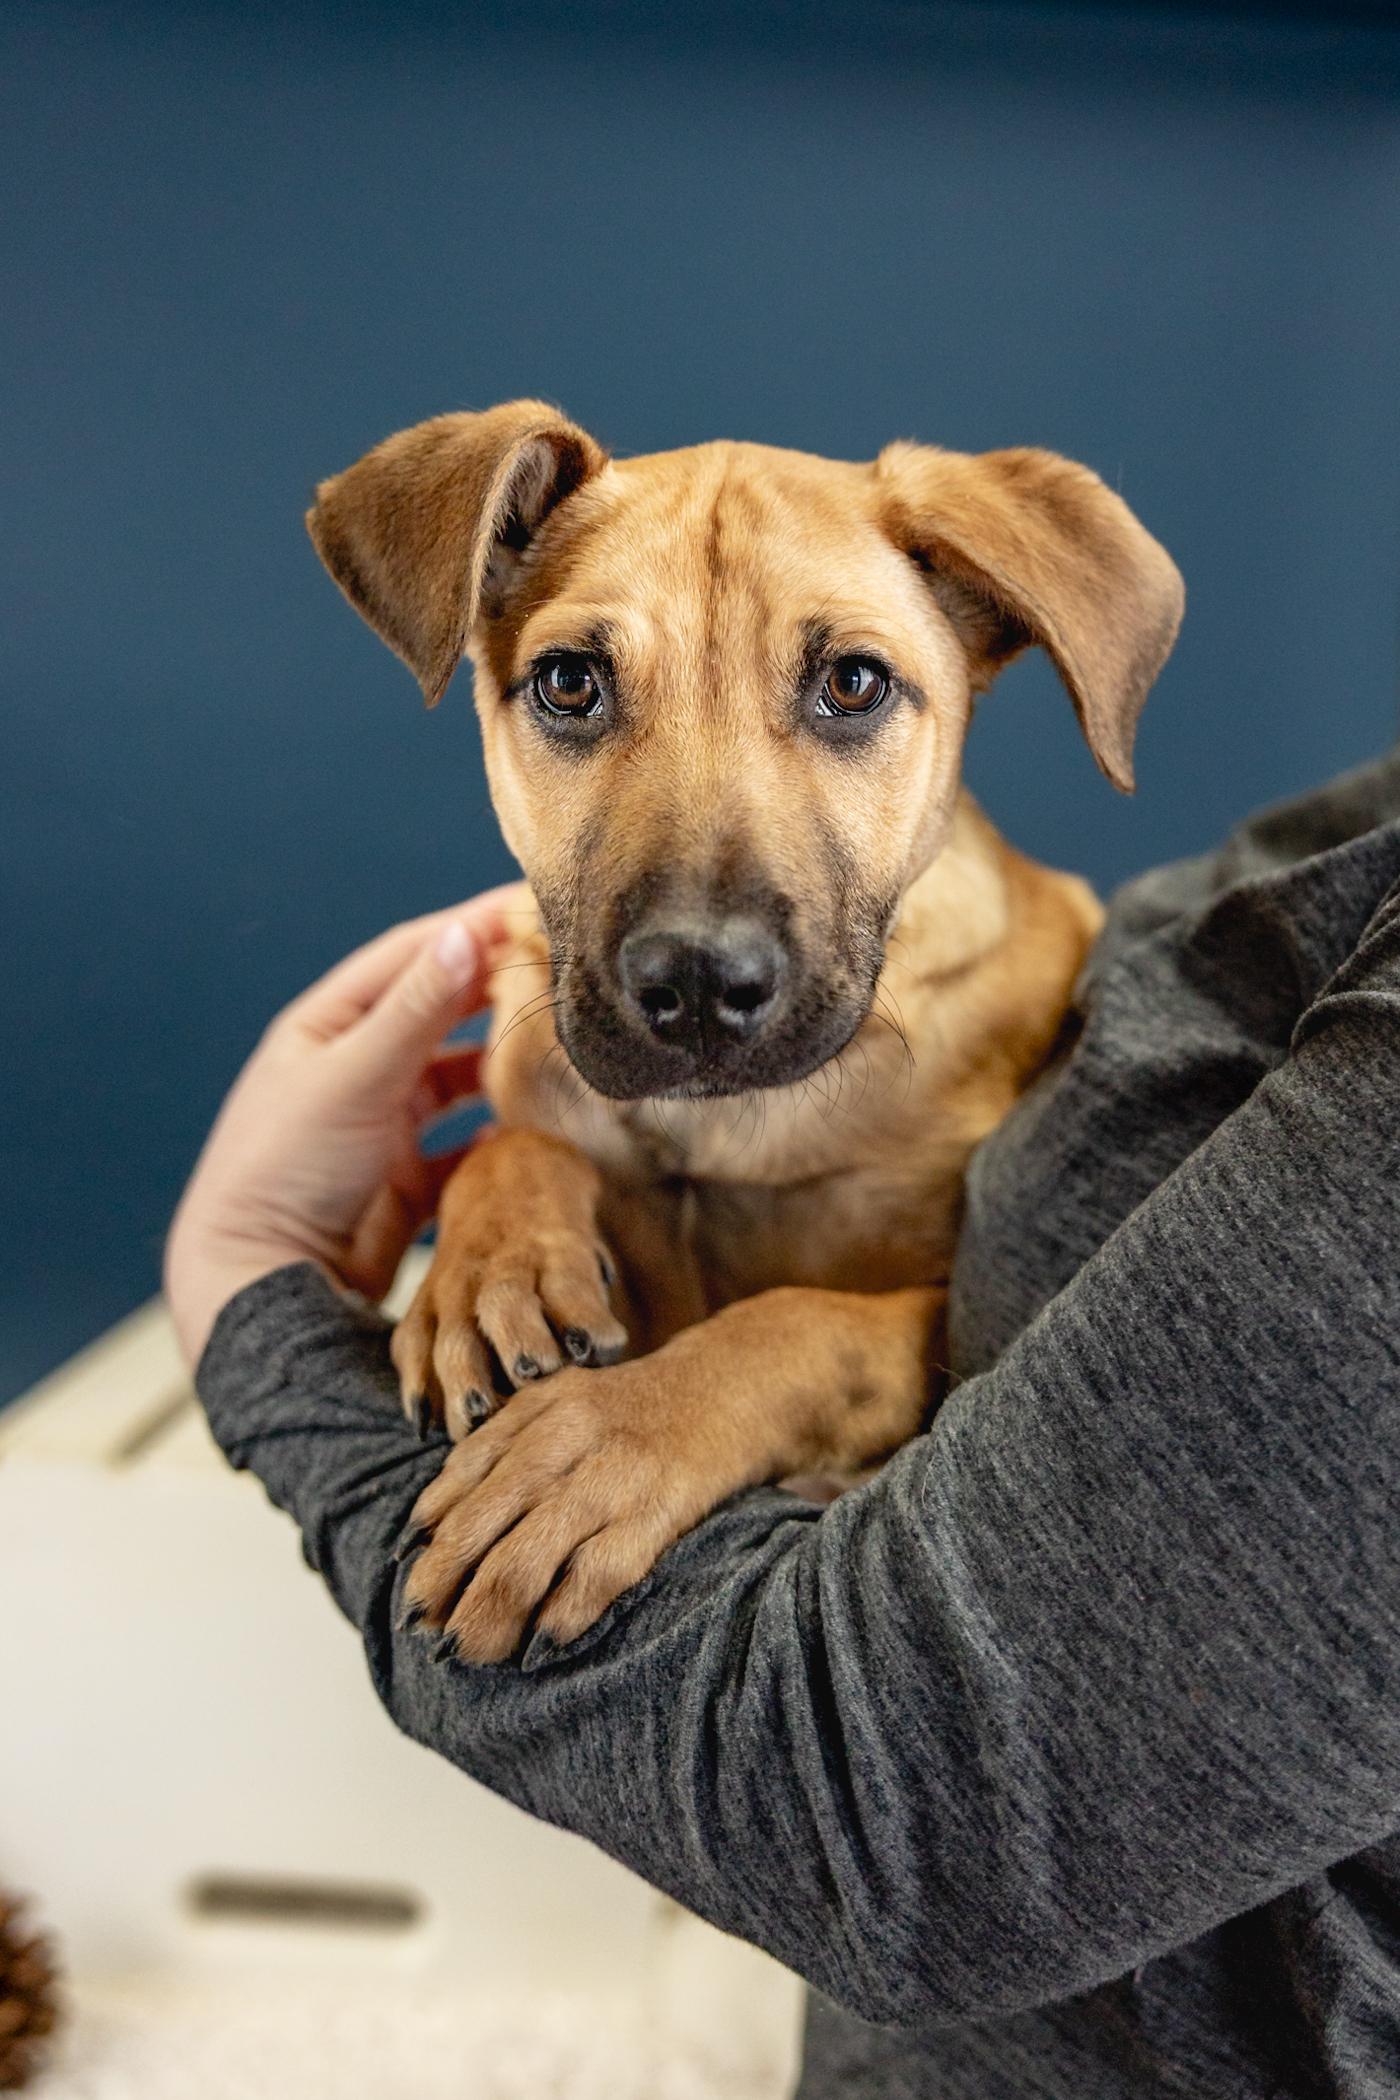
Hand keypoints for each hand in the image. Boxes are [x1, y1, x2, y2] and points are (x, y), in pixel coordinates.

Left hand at [164, 891, 515, 1368]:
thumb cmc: (285, 1165)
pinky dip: (499, 1135)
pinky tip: (532, 1126)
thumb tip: (467, 933)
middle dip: (497, 987)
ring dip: (501, 1060)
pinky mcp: (406, 1179)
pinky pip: (466, 1146)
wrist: (263, 1279)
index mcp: (329, 1025)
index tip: (533, 904)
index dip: (473, 927)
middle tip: (564, 967)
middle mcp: (357, 1066)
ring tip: (555, 1042)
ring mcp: (383, 1123)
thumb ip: (415, 1010)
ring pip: (459, 1076)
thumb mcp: (353, 1076)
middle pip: (441, 1011)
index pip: (413, 955)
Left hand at [399, 1317, 790, 1662]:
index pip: (460, 1480)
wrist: (740, 1384)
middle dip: (444, 1588)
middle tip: (427, 1634)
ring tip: (473, 1652)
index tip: (410, 1589)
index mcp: (537, 1408)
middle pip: (482, 1526)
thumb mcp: (564, 1405)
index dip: (430, 1542)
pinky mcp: (662, 1507)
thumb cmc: (639, 1412)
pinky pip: (598, 1573)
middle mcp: (567, 1435)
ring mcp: (614, 1472)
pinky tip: (542, 1645)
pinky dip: (563, 1616)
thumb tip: (430, 1526)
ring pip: (526, 1559)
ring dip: (490, 1617)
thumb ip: (500, 1450)